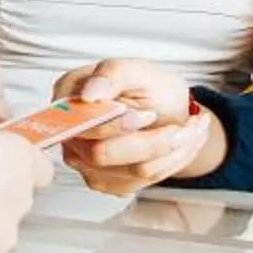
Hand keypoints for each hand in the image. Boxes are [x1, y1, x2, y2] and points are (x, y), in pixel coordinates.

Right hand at [56, 61, 220, 197]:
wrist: (170, 112)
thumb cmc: (152, 88)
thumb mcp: (139, 70)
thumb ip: (112, 74)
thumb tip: (89, 92)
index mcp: (69, 94)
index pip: (80, 122)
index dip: (117, 124)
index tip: (149, 115)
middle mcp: (70, 130)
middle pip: (101, 154)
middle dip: (151, 141)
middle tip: (177, 127)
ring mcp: (82, 159)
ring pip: (129, 171)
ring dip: (167, 153)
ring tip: (182, 133)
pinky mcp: (102, 180)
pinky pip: (139, 183)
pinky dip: (166, 164)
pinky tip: (170, 148)